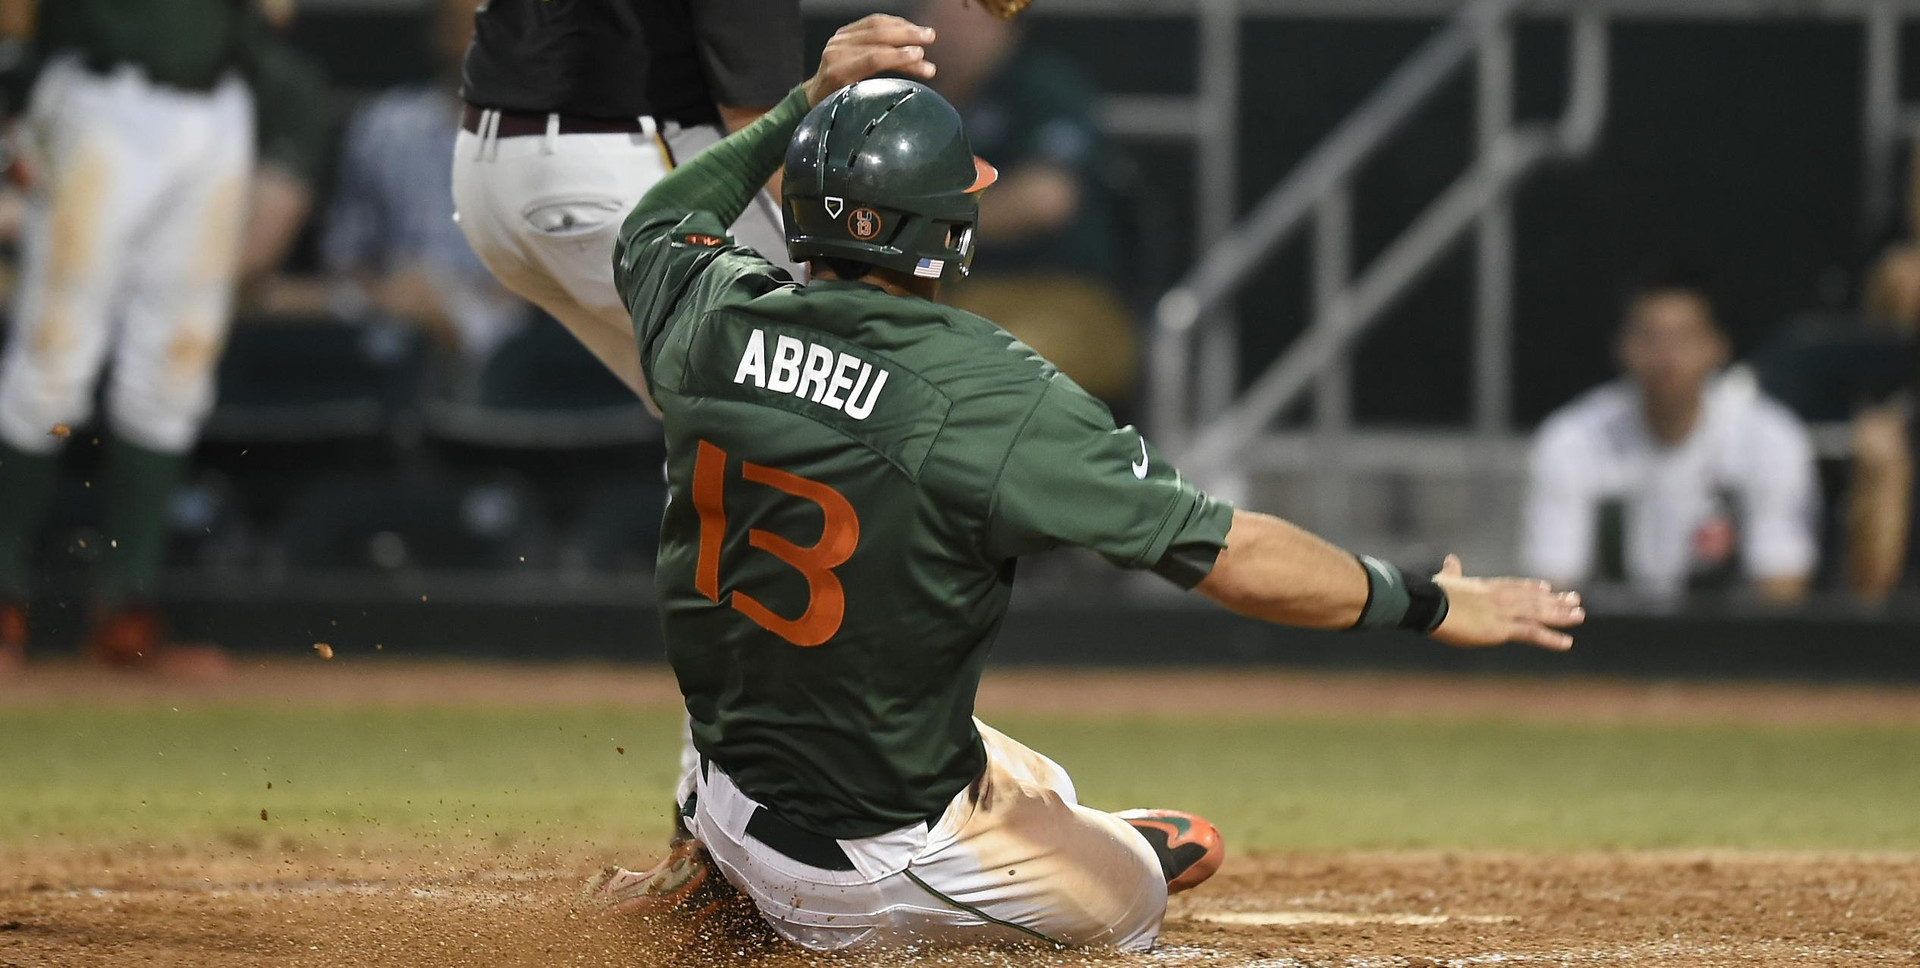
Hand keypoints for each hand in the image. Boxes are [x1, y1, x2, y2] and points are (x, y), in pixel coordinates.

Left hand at [804, 14, 937, 107]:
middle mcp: (836, 52)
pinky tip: (908, 28)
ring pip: (876, 25)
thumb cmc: (837, 106)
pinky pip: (871, 22)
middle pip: (877, 36)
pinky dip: (893, 23)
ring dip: (904, 28)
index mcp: (839, 73)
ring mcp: (839, 39)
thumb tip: (907, 89)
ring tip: (925, 33)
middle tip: (929, 39)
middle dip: (907, 36)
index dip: (900, 56)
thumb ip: (878, 93)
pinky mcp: (844, 33)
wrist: (816, 96)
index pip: (874, 58)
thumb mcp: (856, 106)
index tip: (920, 56)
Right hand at [1428, 554, 1582, 650]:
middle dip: (1556, 600)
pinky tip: (1567, 642)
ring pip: (1539, 613)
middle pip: (1534, 598)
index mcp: (1487, 587)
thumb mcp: (1446, 580)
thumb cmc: (1433, 594)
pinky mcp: (1501, 629)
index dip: (1533, 588)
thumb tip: (1451, 559)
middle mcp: (1501, 597)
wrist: (1430, 605)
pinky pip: (1532, 633)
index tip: (1548, 588)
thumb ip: (1452, 571)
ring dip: (1561, 615)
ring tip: (1580, 616)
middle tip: (1576, 601)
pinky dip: (1551, 638)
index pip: (1516, 586)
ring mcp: (1504, 612)